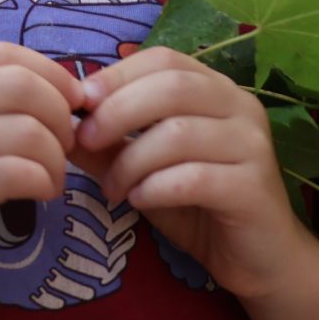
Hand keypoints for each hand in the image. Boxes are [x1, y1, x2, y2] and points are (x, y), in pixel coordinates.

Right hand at [0, 43, 85, 304]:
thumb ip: (0, 101)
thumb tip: (72, 89)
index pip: (2, 53)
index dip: (50, 73)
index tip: (73, 102)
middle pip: (19, 86)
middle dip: (58, 115)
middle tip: (64, 147)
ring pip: (25, 130)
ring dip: (55, 157)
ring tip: (52, 178)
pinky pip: (16, 172)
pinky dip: (43, 180)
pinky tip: (42, 193)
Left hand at [73, 47, 315, 300]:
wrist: (259, 259)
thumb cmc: (198, 205)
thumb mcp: (144, 169)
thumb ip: (107, 145)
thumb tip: (59, 121)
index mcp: (216, 89)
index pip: (165, 59)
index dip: (118, 75)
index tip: (81, 102)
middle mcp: (240, 106)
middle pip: (171, 87)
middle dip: (118, 111)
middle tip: (85, 142)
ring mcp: (252, 145)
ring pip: (179, 133)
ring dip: (131, 160)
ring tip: (113, 188)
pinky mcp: (253, 187)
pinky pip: (195, 177)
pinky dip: (156, 187)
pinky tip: (139, 200)